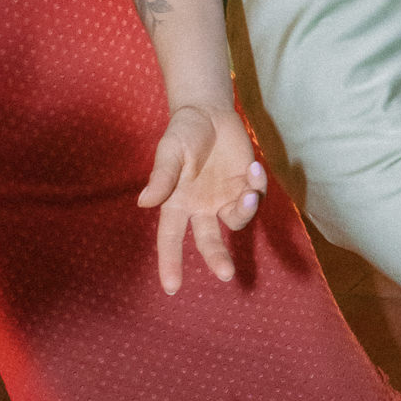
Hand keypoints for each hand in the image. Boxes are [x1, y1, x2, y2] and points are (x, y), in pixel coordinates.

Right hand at [138, 105, 266, 294]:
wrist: (209, 112)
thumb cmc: (182, 133)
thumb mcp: (169, 152)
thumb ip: (161, 177)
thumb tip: (143, 203)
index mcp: (176, 203)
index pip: (170, 239)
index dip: (170, 263)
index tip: (172, 288)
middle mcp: (201, 207)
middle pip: (208, 241)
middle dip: (217, 258)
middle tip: (226, 275)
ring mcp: (225, 197)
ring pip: (237, 220)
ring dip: (245, 210)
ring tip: (247, 191)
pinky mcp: (245, 183)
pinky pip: (254, 194)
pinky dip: (257, 185)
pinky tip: (253, 167)